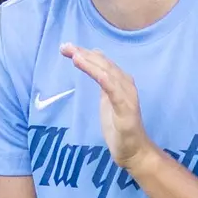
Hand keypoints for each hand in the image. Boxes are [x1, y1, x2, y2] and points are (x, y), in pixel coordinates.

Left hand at [62, 43, 154, 169]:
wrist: (133, 150)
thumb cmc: (120, 126)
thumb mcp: (107, 100)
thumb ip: (104, 82)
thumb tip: (94, 63)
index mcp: (120, 82)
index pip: (102, 63)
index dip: (85, 53)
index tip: (66, 47)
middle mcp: (126, 85)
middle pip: (104, 65)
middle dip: (84, 54)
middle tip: (65, 46)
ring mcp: (127, 97)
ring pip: (108, 74)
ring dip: (92, 63)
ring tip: (75, 55)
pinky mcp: (126, 109)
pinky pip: (114, 91)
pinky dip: (105, 79)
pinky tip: (97, 72)